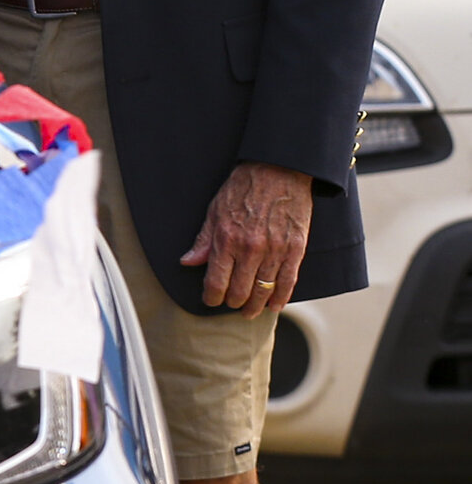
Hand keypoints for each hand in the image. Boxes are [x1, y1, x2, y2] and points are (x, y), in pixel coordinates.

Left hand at [181, 162, 311, 315]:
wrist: (278, 171)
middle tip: (231, 305)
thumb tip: (187, 262)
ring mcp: (275, 250)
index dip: (211, 297)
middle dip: (233, 303)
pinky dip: (281, 297)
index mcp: (227, 239)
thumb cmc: (242, 189)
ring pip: (264, 290)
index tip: (210, 300)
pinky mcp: (296, 249)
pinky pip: (288, 281)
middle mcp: (250, 249)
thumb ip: (203, 240)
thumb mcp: (214, 211)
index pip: (216, 281)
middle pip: (240, 291)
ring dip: (256, 306)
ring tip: (250, 312)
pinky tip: (274, 306)